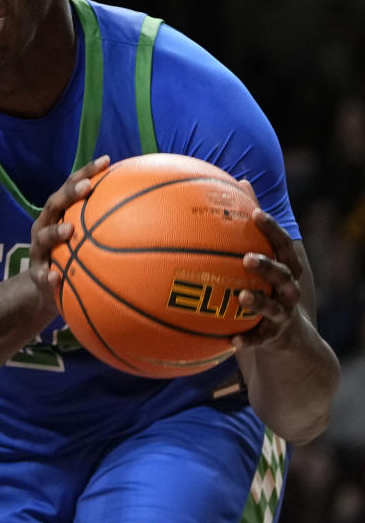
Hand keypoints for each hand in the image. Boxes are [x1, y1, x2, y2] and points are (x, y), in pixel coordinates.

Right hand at [28, 155, 110, 308]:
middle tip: (86, 187)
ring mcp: (38, 250)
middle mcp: (45, 226)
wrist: (43, 289)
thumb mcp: (84, 239)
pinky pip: (41, 275)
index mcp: (58, 214)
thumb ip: (105, 225)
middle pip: (54, 204)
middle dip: (69, 194)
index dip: (87, 172)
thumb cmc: (70, 257)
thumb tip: (148, 214)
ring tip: (69, 230)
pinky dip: (48, 276)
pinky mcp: (36, 274)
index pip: (71, 186)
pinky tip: (55, 277)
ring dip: (55, 232)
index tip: (107, 161)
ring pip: (43, 238)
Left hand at [232, 205, 306, 354]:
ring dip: (258, 302)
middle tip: (247, 257)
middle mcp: (288, 290)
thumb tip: (240, 181)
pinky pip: (259, 340)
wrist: (291, 338)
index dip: (271, 229)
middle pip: (283, 274)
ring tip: (241, 296)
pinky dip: (246, 340)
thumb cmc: (270, 285)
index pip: (282, 245)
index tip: (255, 213)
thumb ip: (254, 225)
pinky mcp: (272, 338)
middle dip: (267, 265)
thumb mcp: (267, 257)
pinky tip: (230, 341)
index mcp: (286, 267)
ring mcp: (282, 315)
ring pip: (273, 308)